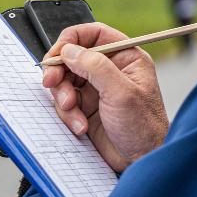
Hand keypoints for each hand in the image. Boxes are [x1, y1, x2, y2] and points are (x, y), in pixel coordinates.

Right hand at [42, 23, 168, 171]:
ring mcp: (96, 89)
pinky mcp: (86, 108)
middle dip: (60, 72)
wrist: (141, 161)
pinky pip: (65, 103)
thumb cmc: (145, 128)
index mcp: (125, 57)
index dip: (71, 40)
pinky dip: (67, 114)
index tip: (57, 54)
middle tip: (52, 82)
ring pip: (65, 81)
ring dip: (63, 97)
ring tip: (73, 111)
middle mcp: (109, 70)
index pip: (93, 34)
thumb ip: (94, 67)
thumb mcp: (121, 93)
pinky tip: (80, 126)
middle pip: (72, 57)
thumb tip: (70, 50)